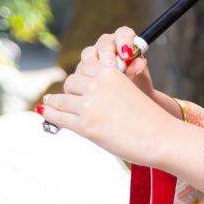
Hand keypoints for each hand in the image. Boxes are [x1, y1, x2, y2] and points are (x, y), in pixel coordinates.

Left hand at [46, 51, 180, 168]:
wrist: (158, 136)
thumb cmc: (146, 116)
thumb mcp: (127, 90)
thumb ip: (107, 86)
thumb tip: (83, 86)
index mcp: (109, 72)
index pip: (84, 68)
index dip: (80, 76)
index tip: (77, 83)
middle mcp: (96, 85)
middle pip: (71, 82)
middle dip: (70, 89)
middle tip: (68, 97)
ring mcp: (88, 106)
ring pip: (62, 99)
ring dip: (56, 101)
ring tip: (50, 103)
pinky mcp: (84, 126)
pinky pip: (59, 117)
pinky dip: (50, 113)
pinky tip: (45, 111)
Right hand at [82, 29, 185, 119]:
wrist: (128, 104)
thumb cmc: (137, 88)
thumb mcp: (140, 81)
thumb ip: (138, 71)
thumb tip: (139, 62)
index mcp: (124, 42)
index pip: (123, 33)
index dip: (124, 41)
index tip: (127, 55)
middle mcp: (107, 46)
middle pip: (104, 42)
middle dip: (108, 54)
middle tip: (113, 67)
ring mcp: (93, 57)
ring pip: (88, 54)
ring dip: (94, 65)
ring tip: (102, 78)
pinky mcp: (82, 70)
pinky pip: (80, 70)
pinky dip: (85, 77)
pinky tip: (91, 88)